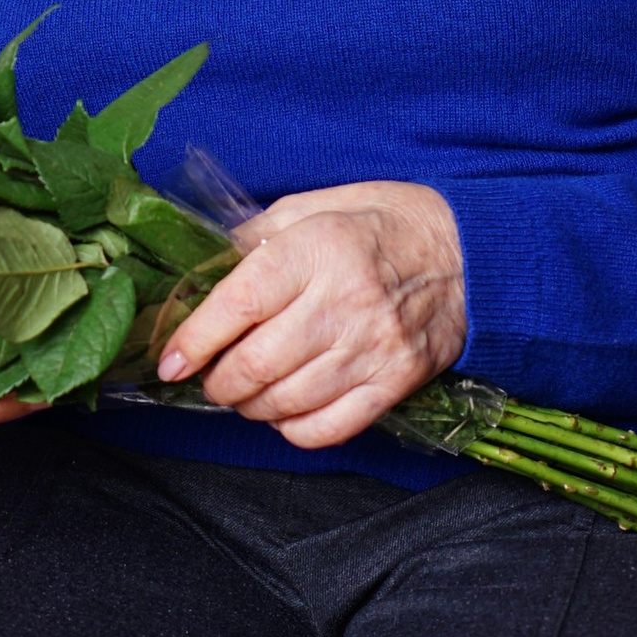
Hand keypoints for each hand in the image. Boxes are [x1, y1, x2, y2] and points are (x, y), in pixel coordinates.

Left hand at [154, 182, 465, 448]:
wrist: (467, 252)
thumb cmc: (380, 223)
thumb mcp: (314, 206)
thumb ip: (258, 236)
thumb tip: (206, 269)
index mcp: (315, 251)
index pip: (238, 305)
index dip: (195, 339)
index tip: (170, 360)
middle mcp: (343, 303)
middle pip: (257, 364)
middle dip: (218, 381)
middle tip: (208, 377)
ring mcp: (372, 349)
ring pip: (287, 402)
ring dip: (250, 406)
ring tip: (242, 393)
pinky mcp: (396, 383)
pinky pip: (330, 427)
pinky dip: (294, 430)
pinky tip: (284, 412)